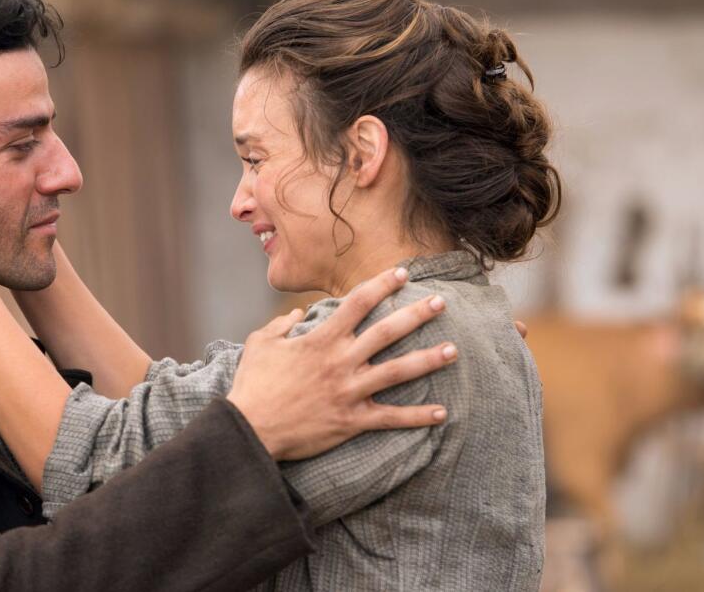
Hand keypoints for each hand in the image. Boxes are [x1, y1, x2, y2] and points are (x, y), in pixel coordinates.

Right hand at [228, 268, 454, 460]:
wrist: (250, 428)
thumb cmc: (252, 385)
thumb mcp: (259, 344)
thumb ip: (281, 325)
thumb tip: (298, 313)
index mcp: (320, 339)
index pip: (358, 303)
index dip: (382, 285)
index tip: (402, 273)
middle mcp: (340, 361)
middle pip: (387, 332)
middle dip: (417, 314)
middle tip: (441, 302)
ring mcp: (349, 391)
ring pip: (397, 372)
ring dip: (428, 360)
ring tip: (453, 350)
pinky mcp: (351, 420)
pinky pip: (390, 417)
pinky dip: (417, 417)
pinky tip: (442, 413)